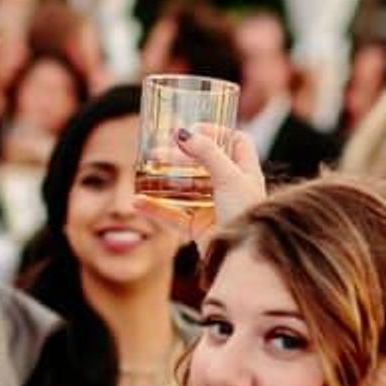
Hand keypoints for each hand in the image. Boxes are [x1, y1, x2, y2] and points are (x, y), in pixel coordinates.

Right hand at [132, 124, 267, 243]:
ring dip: (165, 179)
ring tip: (146, 169)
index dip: (218, 132)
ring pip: (186, 189)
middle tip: (159, 150)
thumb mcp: (230, 176)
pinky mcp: (199, 229)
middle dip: (180, 156)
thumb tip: (183, 133)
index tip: (194, 128)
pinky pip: (173, 215)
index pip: (237, 142)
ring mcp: (214, 209)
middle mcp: (231, 189)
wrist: (243, 256)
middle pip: (204, 164)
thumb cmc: (246, 214)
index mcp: (246, 173)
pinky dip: (156, 209)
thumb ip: (207, 152)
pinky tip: (138, 202)